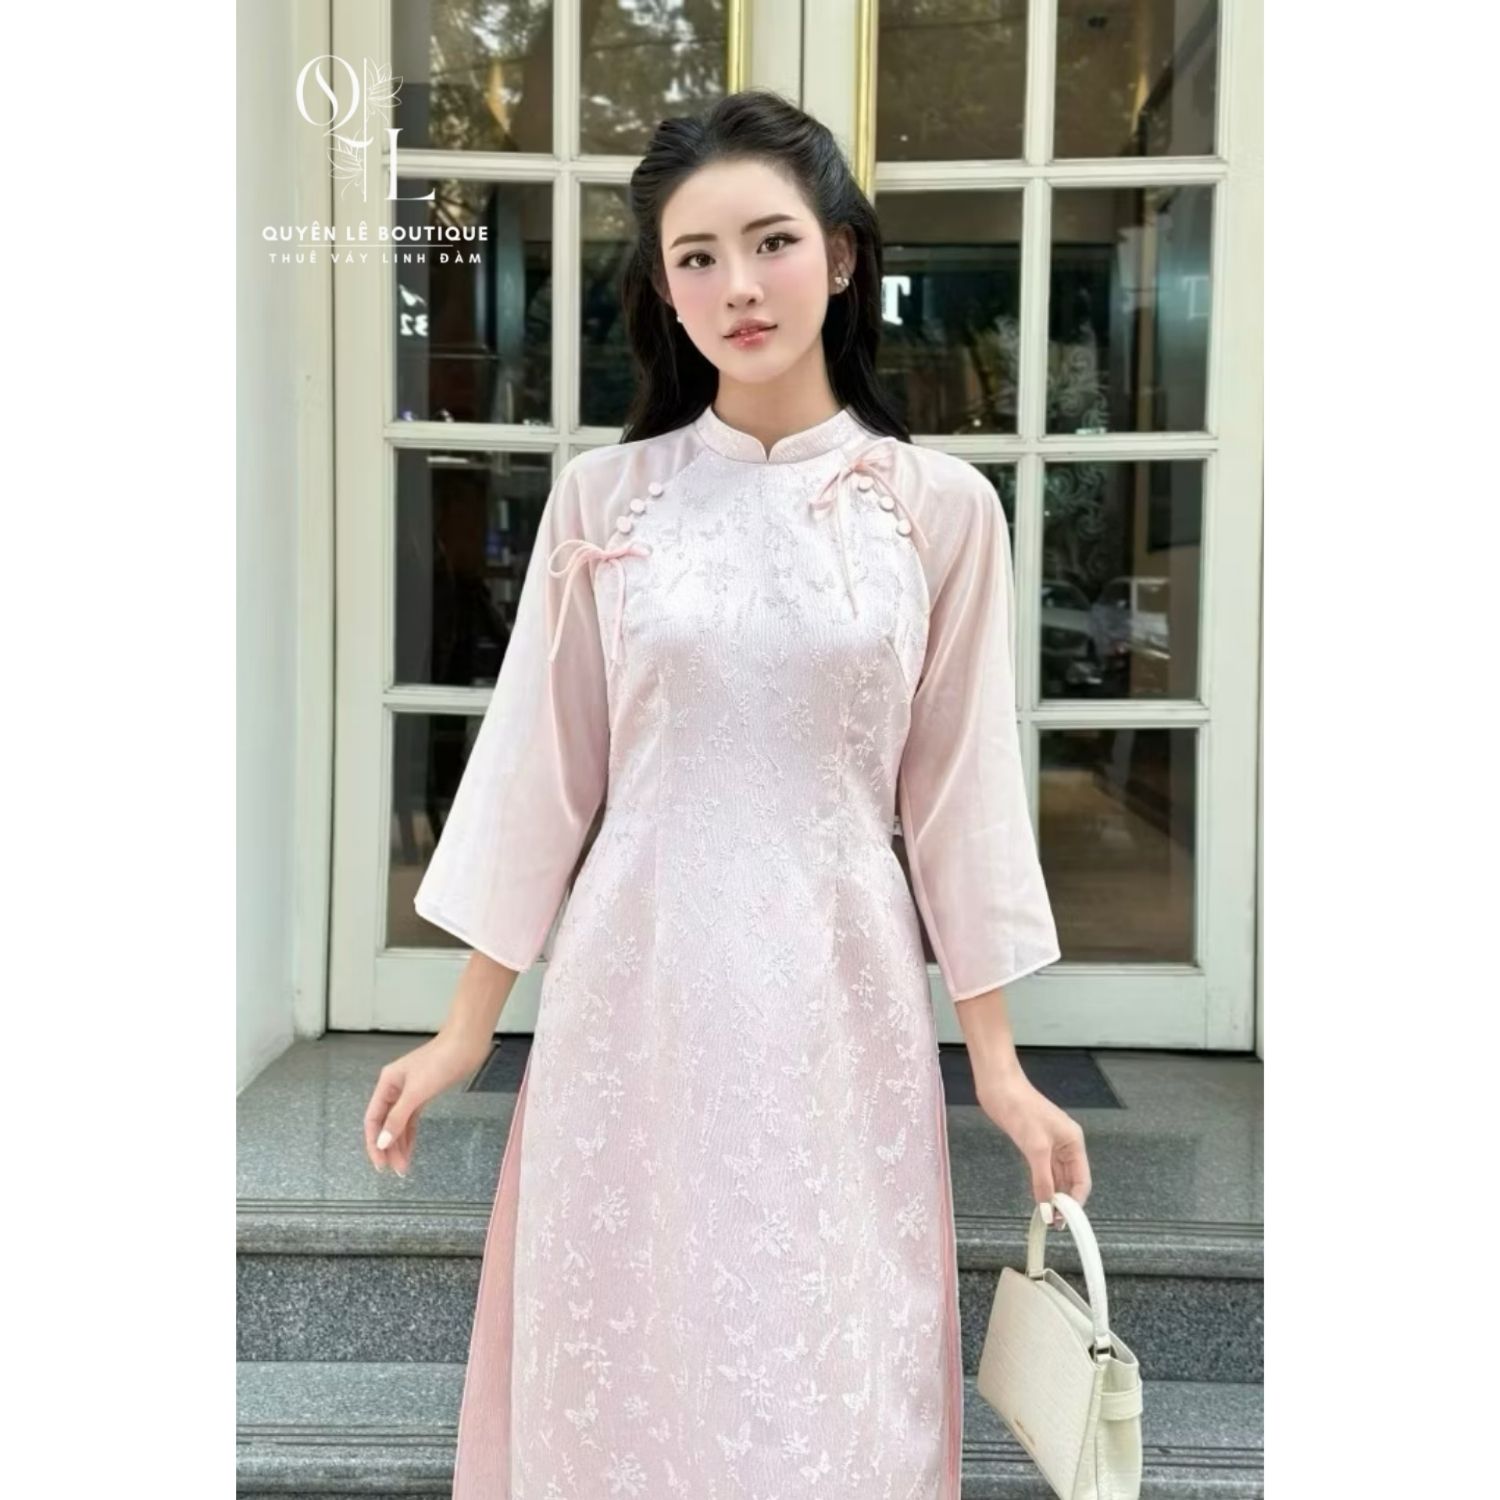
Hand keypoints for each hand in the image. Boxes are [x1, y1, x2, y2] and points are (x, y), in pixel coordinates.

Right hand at [362, 1031, 490, 1177]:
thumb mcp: (416, 1092)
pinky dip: (410, 1134)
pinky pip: (411, 1119)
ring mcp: (409, 1091)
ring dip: (400, 1144)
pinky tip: (410, 1149)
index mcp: (387, 1083)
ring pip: (399, 1124)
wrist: (467, 1044)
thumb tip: (383, 1141)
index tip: (381, 1165)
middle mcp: (395, 1088)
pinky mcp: (424, 1094)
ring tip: (403, 1166)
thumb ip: (398, 1118)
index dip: (374, 1143)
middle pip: (385, 1124)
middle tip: (395, 1170)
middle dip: (389, 1148)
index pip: (373, 1120)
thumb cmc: (441, 1061)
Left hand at [974, 1067, 1091, 1225]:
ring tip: (1046, 1216)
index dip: (1075, 1202)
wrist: (999, 1087)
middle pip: (1071, 1180)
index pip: (1082, 1180)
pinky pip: (1044, 1171)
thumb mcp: (1035, 1147)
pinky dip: (1042, 1185)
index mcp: (1073, 1142)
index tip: (1064, 1220)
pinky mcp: (1034, 1144)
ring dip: (1053, 1196)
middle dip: (1064, 1202)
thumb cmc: (1020, 1108)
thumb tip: (1048, 1208)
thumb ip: (1043, 1180)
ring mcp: (1050, 1144)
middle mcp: (1066, 1144)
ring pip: (1057, 1177)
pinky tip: (1038, 1198)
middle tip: (1053, 1223)